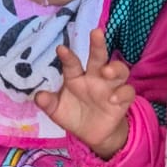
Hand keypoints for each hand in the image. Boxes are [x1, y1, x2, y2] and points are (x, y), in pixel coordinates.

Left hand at [34, 29, 133, 158]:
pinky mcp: (122, 100)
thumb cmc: (73, 114)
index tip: (60, 49)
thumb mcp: (57, 111)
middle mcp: (95, 77)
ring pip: (119, 70)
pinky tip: (113, 98)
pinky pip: (127, 92)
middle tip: (96, 32)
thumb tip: (39, 97)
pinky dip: (123, 93)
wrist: (92, 134)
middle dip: (97, 44)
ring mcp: (110, 87)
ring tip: (107, 71)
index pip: (72, 63)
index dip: (67, 56)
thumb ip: (48, 103)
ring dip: (115, 67)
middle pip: (98, 57)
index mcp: (76, 76)